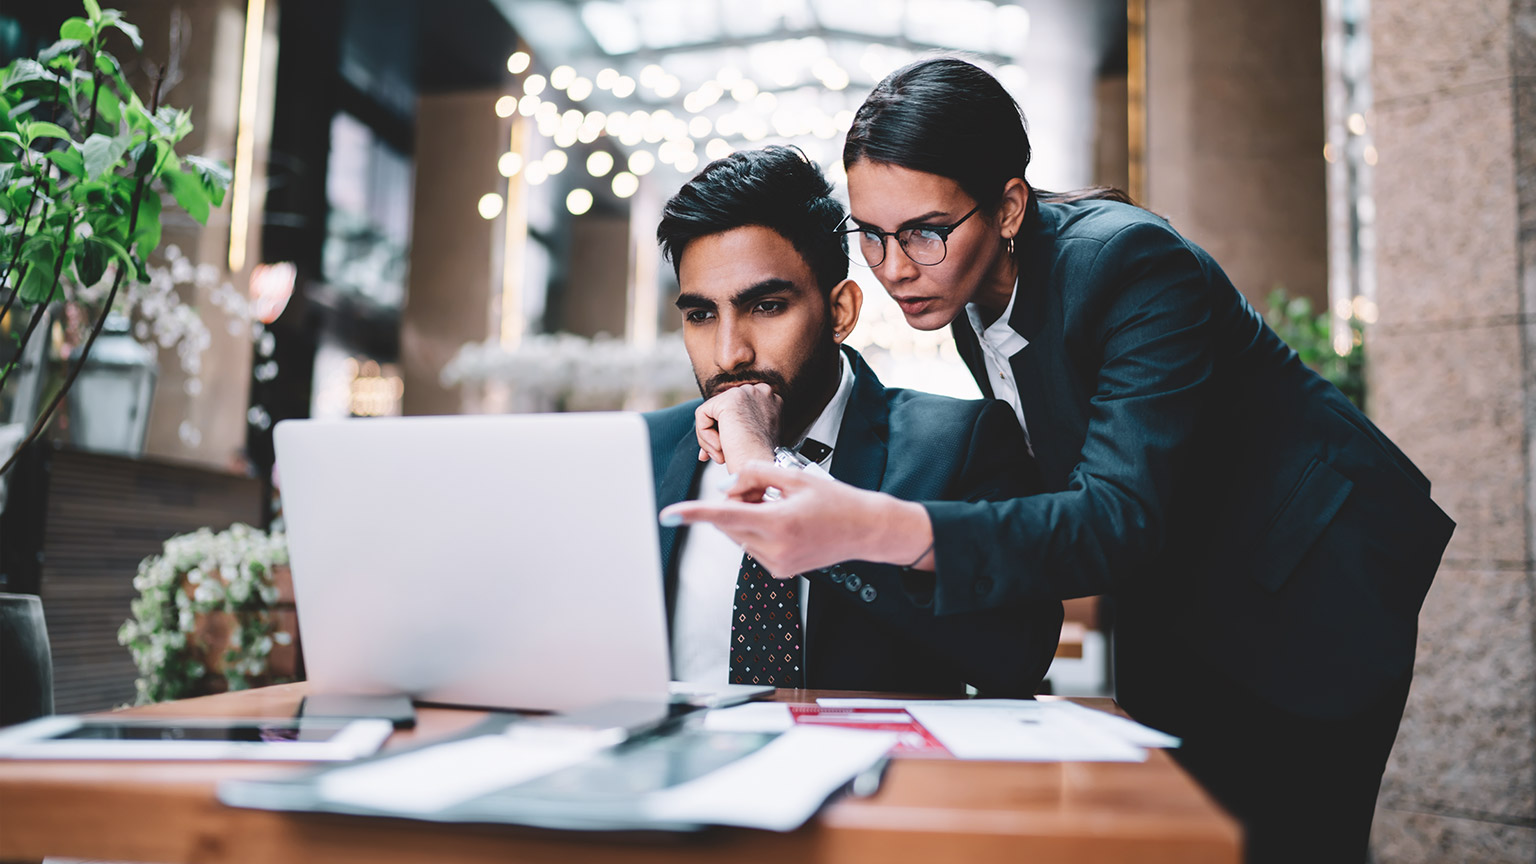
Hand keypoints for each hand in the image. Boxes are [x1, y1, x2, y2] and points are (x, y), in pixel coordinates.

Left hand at [659, 461, 935, 577]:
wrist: (865, 530)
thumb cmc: (835, 500)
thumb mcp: (796, 477)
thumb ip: (756, 475)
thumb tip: (727, 486)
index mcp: (779, 523)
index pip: (726, 516)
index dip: (693, 514)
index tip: (669, 515)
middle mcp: (775, 549)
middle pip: (728, 524)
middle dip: (732, 504)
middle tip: (758, 488)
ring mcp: (778, 564)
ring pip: (738, 536)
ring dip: (744, 518)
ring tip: (776, 504)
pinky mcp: (780, 571)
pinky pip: (752, 547)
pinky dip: (757, 531)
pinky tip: (783, 522)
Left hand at [694, 383, 780, 473]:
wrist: (760, 468)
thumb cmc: (759, 461)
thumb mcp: (752, 438)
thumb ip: (736, 428)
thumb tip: (714, 435)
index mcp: (771, 400)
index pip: (735, 410)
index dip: (726, 431)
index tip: (724, 451)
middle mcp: (762, 391)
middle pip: (722, 410)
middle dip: (715, 433)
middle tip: (719, 455)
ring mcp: (746, 393)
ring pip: (710, 412)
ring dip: (710, 438)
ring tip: (722, 454)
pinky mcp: (729, 399)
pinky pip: (702, 415)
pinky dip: (704, 436)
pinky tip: (720, 448)